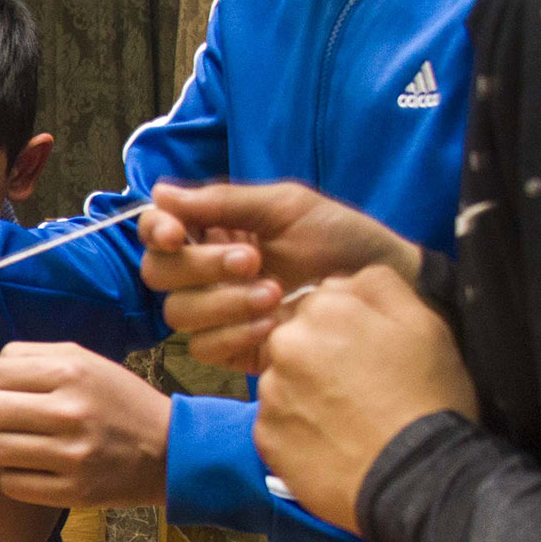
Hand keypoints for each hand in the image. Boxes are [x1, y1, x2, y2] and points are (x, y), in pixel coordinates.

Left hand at [0, 343, 172, 508]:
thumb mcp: (86, 362)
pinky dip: (16, 477)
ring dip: (1, 446)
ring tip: (25, 443)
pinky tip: (37, 467)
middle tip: (3, 419)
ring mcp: (71, 455)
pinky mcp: (72, 491)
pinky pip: (11, 484)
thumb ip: (34, 358)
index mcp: (71, 371)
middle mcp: (69, 411)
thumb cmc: (119, 402)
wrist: (170, 450)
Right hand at [140, 181, 420, 372]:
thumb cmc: (340, 238)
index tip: (176, 233)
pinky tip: (273, 325)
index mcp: (214, 230)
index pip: (157, 230)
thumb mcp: (287, 207)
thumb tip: (159, 193)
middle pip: (159, 273)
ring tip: (276, 293)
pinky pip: (203, 348)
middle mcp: (206, 271)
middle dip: (201, 265)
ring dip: (224, 301)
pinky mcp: (232, 349)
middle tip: (254, 260)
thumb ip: (225, 201)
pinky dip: (234, 334)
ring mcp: (217, 312)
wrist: (384, 287)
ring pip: (178, 313)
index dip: (156, 230)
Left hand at [254, 264, 477, 532]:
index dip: (348, 327)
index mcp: (325, 309)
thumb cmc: (427, 399)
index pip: (322, 301)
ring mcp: (270, 391)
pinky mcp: (263, 434)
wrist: (413, 478)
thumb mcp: (425, 325)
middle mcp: (286, 344)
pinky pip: (277, 421)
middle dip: (320, 355)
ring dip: (307, 391)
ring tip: (348, 417)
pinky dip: (298, 428)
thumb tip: (349, 278)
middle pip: (296, 338)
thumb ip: (381, 286)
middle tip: (359, 387)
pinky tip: (332, 440)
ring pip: (284, 379)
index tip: (369, 352)